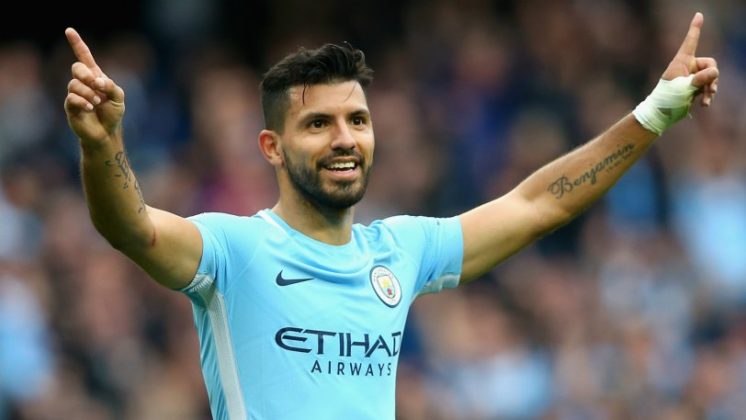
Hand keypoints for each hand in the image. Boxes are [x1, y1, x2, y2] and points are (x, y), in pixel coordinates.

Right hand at [63, 28, 125, 144]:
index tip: (69, 31)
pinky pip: (72, 97)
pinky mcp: (70, 106)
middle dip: (86, 74)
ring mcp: (75, 94)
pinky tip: (91, 107)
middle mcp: (83, 83)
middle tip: (97, 86)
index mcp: (95, 76)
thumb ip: (111, 86)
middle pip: (77, 68)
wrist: (106, 133)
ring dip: (88, 92)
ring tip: (97, 102)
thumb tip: (98, 81)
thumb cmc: (113, 114)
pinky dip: (83, 101)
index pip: (84, 57)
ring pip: (74, 84)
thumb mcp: (119, 98)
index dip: (77, 44)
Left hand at [661, 12, 718, 106]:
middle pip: (710, 65)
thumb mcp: (684, 88)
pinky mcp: (694, 88)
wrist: (661, 114)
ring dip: (711, 88)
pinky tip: (704, 104)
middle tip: (708, 89)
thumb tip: (715, 72)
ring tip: (706, 99)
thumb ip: (700, 79)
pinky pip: (708, 87)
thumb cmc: (667, 99)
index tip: (699, 15)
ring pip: (711, 77)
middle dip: (712, 77)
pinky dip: (708, 95)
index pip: (690, 41)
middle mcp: (687, 67)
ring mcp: (691, 78)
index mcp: (681, 61)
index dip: (695, 28)